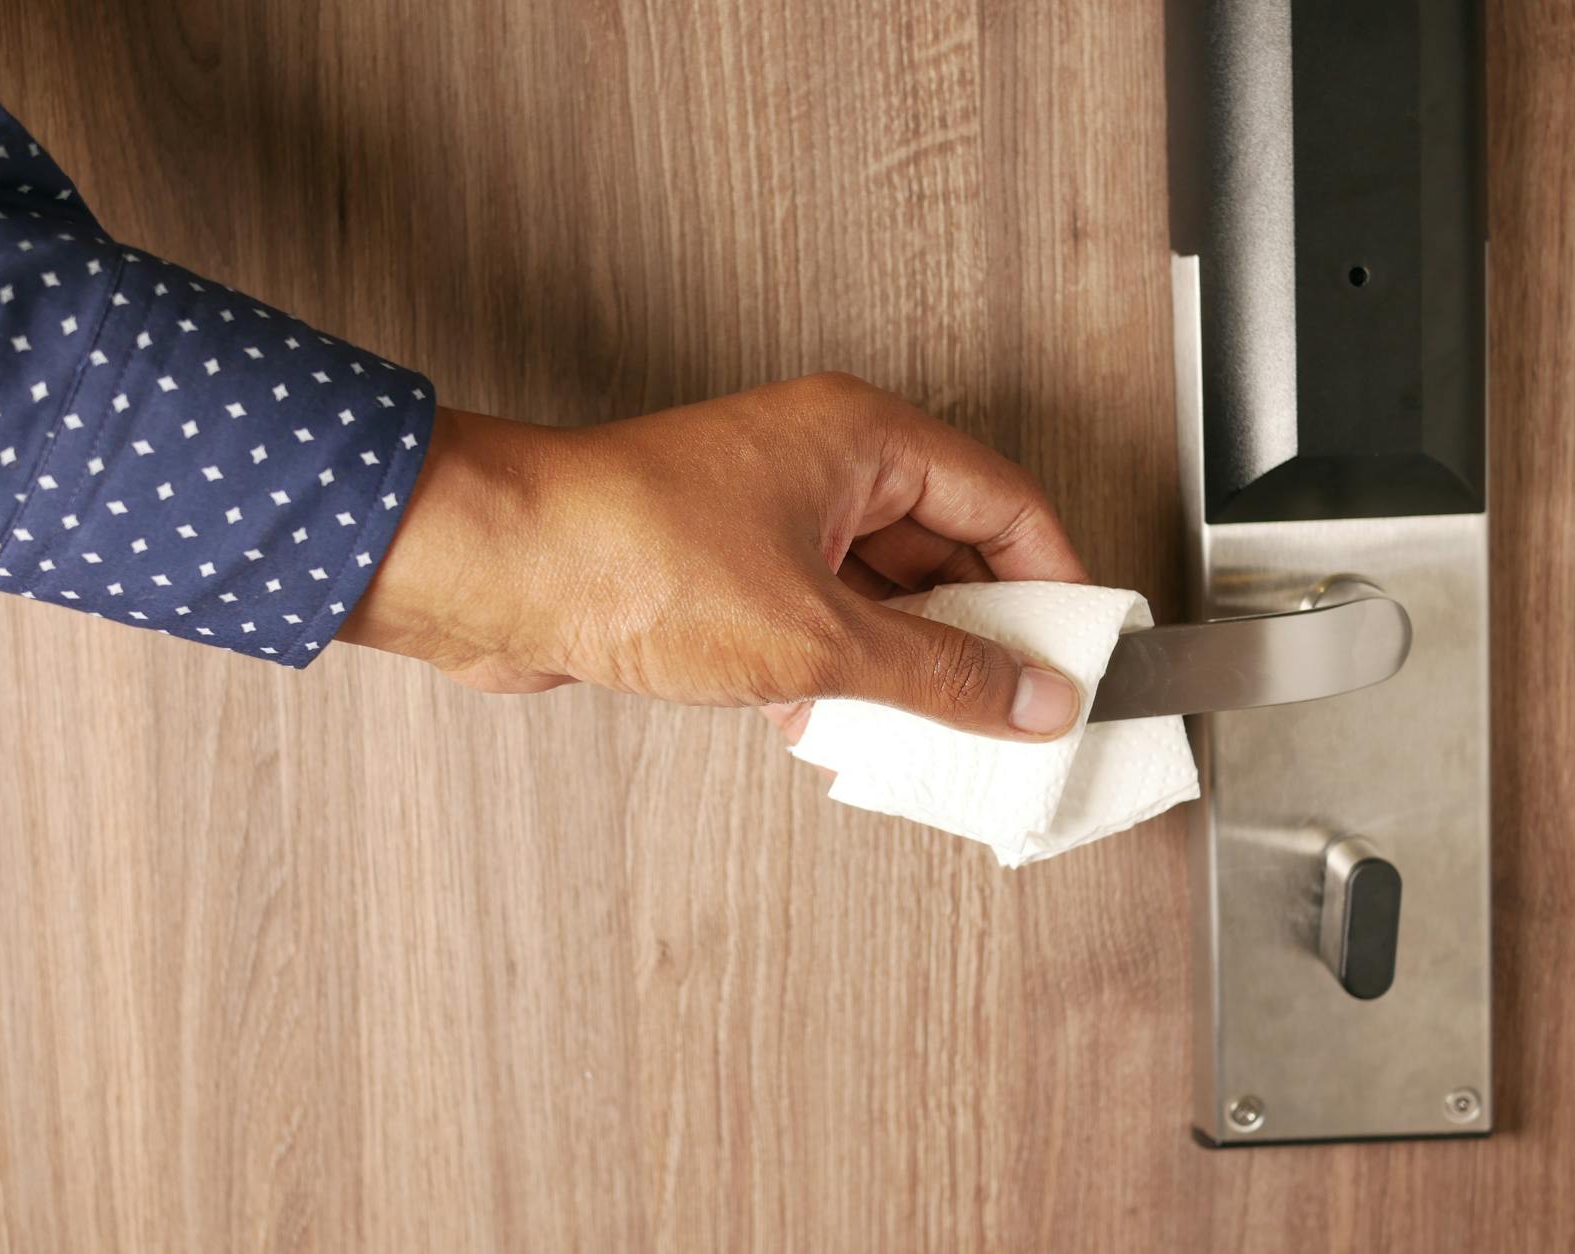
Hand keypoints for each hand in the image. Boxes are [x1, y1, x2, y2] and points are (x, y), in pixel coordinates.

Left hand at [336, 372, 1090, 739]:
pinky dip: (836, 671)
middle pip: (946, 548)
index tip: (1081, 652)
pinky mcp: (722, 568)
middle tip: (1017, 707)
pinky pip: (816, 618)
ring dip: (905, 664)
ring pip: (878, 592)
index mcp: (863, 440)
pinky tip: (834, 726)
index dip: (1053, 580)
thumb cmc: (630, 554)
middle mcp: (821, 465)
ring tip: (937, 731)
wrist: (493, 572)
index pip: (1004, 500)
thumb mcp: (818, 636)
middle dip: (981, 633)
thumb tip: (1029, 697)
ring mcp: (769, 515)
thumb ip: (940, 674)